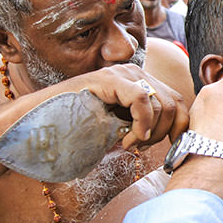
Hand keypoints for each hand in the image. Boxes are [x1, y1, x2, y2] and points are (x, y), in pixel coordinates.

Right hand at [51, 64, 188, 149]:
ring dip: (150, 133)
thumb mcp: (120, 128)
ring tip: (128, 146)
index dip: (181, 127)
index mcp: (140, 83)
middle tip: (140, 148)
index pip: (177, 101)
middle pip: (174, 103)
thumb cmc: (80, 130)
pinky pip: (143, 99)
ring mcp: (123, 73)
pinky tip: (128, 140)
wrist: (41, 124)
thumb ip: (144, 126)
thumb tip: (176, 139)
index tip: (171, 149)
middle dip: (163, 133)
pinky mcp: (110, 79)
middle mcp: (135, 73)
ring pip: (161, 104)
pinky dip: (142, 124)